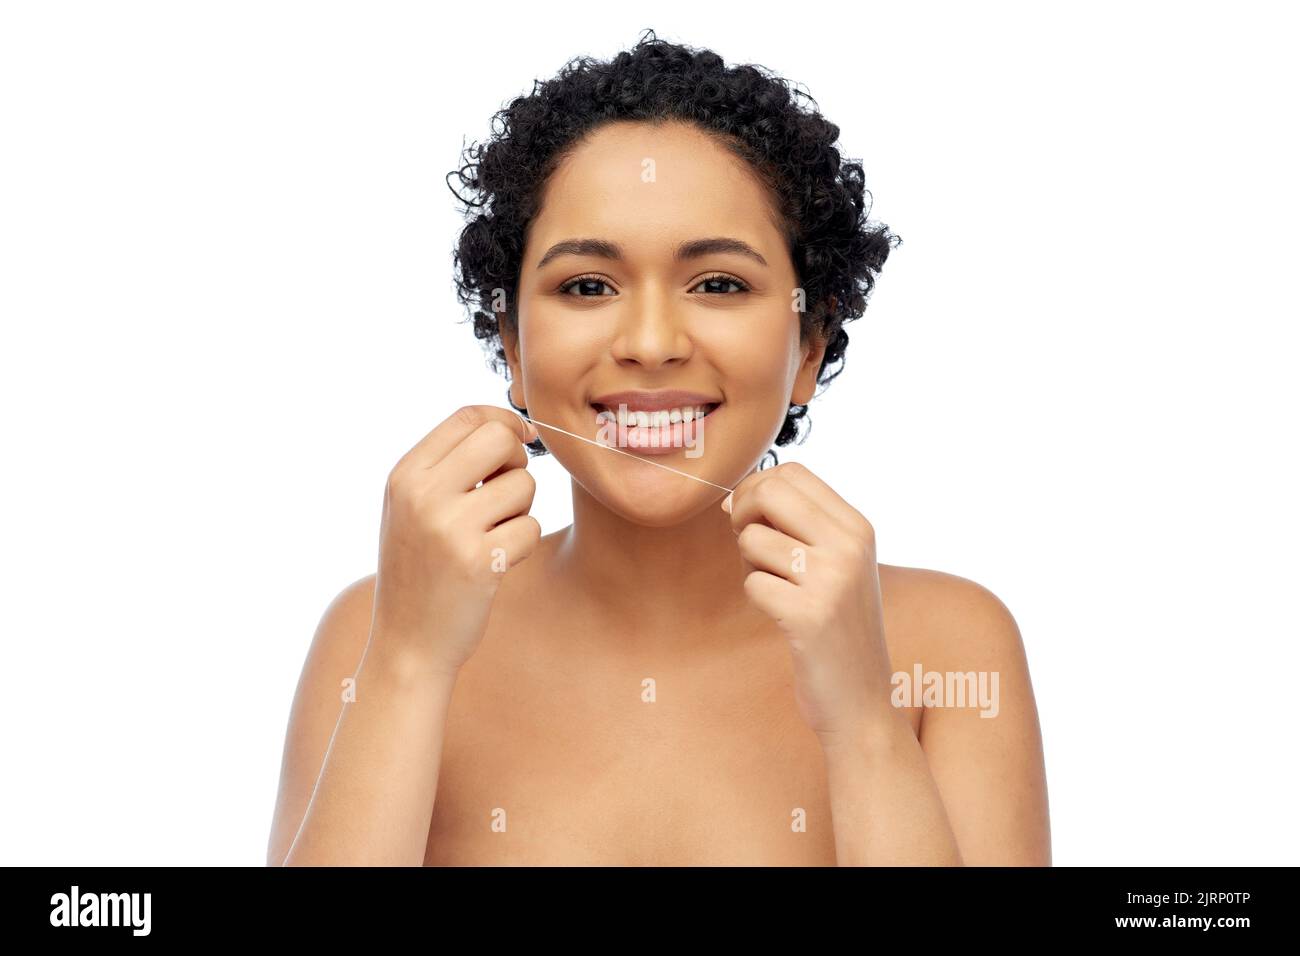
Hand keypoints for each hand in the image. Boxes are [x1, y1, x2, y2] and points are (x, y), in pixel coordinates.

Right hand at [371, 405, 540, 675]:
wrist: (407, 644)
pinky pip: (530, 528)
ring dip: (520, 511)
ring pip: (523, 486)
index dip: (504, 421)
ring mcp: (449, 528)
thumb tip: (511, 428)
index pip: (467, 417)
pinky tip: (495, 565)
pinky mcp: (478, 562)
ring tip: (491, 537)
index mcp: (404, 475)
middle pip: (499, 439)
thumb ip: (448, 466)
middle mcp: (422, 495)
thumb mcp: (412, 509)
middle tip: (506, 491)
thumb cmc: (420, 570)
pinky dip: (521, 546)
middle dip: (517, 461)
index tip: (521, 439)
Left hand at [724, 462, 895, 746]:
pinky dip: (758, 598)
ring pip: (753, 539)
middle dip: (743, 514)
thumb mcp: (834, 567)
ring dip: (750, 564)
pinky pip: (753, 583)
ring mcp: (832, 580)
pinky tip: (782, 616)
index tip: (756, 519)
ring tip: (777, 590)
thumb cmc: (837, 629)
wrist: (862, 701)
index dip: (758, 488)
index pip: (792, 472)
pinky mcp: (810, 616)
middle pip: (769, 491)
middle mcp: (851, 546)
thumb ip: (795, 528)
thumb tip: (733, 500)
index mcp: (858, 527)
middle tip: (752, 548)